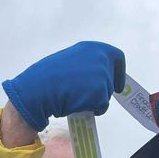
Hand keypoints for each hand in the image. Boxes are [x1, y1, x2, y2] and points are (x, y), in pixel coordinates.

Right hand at [2, 41, 125, 130]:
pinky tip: (77, 104)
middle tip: (90, 98)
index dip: (119, 72)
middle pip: (112, 79)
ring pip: (107, 94)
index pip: (117, 56)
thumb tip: (94, 77)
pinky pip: (102, 106)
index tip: (118, 85)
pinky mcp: (101, 92)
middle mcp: (101, 58)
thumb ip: (85, 65)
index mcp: (92, 48)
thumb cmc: (48, 76)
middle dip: (104, 90)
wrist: (39, 88)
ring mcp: (102, 74)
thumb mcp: (70, 61)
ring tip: (76, 98)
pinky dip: (93, 109)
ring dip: (95, 100)